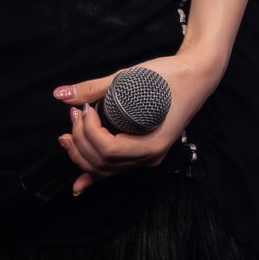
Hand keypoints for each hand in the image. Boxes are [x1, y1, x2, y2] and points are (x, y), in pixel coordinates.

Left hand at [52, 51, 218, 195]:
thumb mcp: (132, 78)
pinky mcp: (144, 152)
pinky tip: (79, 183)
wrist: (197, 76)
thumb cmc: (171, 75)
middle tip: (74, 114)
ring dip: (82, 155)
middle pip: (104, 163)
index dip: (88, 132)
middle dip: (80, 141)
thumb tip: (61, 94)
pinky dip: (95, 174)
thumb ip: (95, 88)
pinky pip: (117, 168)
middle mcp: (150, 156)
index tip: (84, 109)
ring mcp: (148, 157)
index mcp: (152, 143)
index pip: (109, 150)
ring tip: (67, 135)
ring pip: (107, 170)